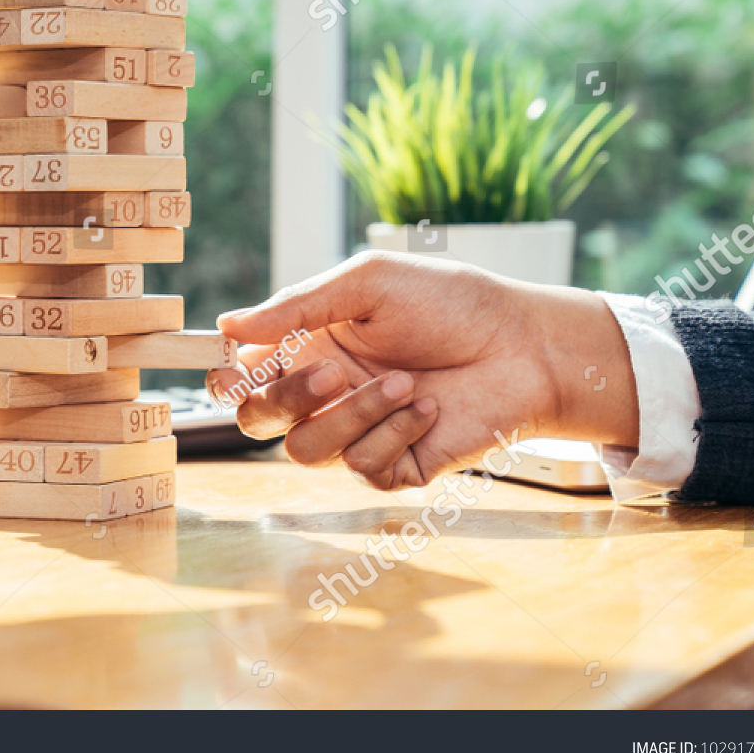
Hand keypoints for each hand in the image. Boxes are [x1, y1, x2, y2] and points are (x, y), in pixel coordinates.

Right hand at [209, 252, 637, 488]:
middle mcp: (324, 393)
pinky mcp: (394, 465)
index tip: (236, 367)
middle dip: (285, 399)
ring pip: (305, 451)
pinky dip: (393, 434)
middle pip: (257, 420)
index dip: (226, 377)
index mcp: (307, 345)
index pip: (241, 375)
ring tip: (406, 383)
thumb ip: (296, 306)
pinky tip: (430, 408)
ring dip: (353, 415)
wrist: (526, 346)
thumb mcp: (368, 284)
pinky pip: (361, 468)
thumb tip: (227, 324)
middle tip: (332, 372)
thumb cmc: (451, 303)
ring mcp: (356, 432)